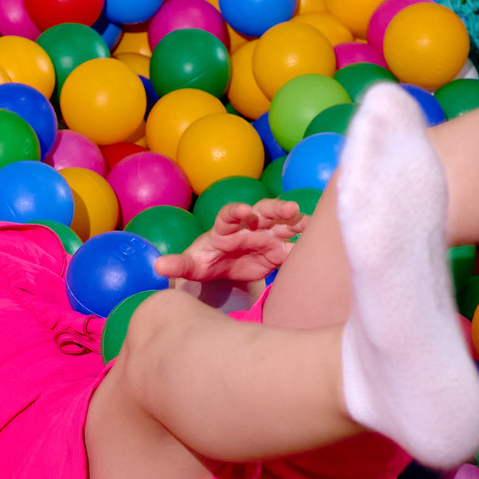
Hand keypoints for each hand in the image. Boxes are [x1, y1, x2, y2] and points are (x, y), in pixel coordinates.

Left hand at [156, 199, 305, 286]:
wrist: (221, 270)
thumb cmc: (204, 263)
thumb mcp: (191, 266)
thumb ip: (178, 264)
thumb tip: (157, 265)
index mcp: (225, 228)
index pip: (230, 214)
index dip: (238, 211)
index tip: (245, 212)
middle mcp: (249, 227)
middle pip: (264, 212)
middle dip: (276, 209)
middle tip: (290, 209)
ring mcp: (266, 236)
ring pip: (283, 223)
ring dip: (296, 220)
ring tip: (309, 221)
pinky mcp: (278, 250)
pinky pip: (294, 244)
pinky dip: (306, 241)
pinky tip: (320, 239)